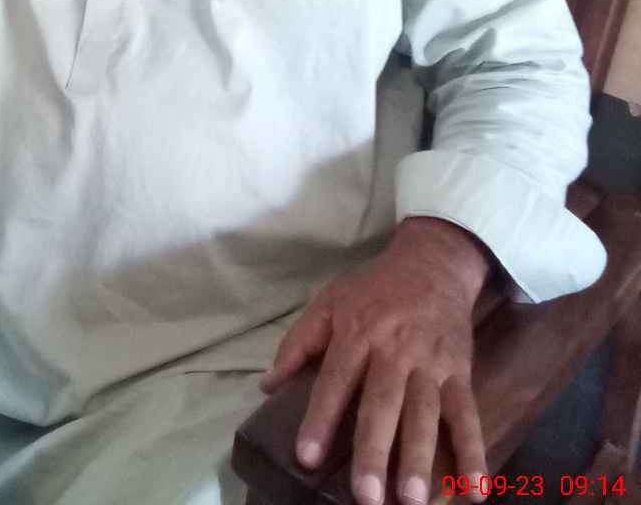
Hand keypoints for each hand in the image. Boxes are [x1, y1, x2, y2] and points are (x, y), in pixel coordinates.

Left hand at [259, 218, 490, 504]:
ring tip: (414, 500)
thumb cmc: (373, 287)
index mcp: (357, 333)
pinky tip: (476, 492)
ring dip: (420, 458)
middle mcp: (394, 351)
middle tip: (367, 496)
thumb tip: (267, 386)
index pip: (335, 380)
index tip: (306, 457)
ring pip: (424, 415)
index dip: (320, 418)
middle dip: (375, 452)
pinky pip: (467, 416)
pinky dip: (473, 453)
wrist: (433, 262)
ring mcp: (430, 364)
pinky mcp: (460, 372)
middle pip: (382, 405)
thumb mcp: (329, 300)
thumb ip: (298, 343)